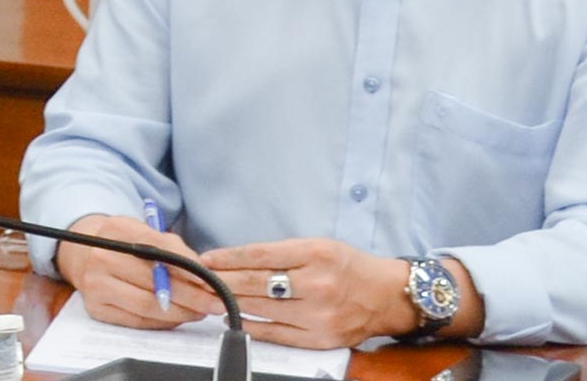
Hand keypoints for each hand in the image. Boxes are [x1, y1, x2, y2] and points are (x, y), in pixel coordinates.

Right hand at [57, 214, 207, 329]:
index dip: (187, 267)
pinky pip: (137, 321)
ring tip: (200, 312)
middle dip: (191, 296)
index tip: (210, 280)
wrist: (85, 254)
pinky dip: (163, 322)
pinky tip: (178, 317)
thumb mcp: (145, 232)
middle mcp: (101, 256)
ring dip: (180, 313)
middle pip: (155, 283)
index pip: (157, 249)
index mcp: (116, 229)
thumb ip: (173, 247)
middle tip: (213, 303)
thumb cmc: (124, 244)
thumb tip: (202, 272)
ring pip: (148, 306)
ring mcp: (95, 285)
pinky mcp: (96, 308)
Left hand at [198, 238, 422, 348]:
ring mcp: (319, 316)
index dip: (229, 258)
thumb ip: (283, 253)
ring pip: (263, 310)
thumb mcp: (319, 246)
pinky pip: (276, 334)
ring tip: (209, 298)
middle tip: (199, 280)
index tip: (207, 259)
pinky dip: (252, 326)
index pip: (262, 255)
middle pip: (257, 284)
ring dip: (231, 304)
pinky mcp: (320, 340)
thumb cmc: (348, 266)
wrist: (387, 297)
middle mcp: (318, 285)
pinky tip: (234, 318)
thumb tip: (239, 260)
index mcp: (316, 254)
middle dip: (223, 282)